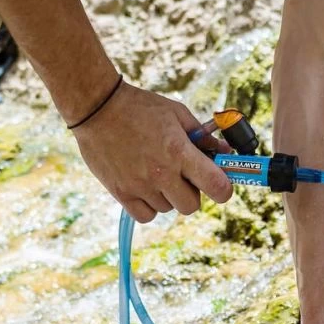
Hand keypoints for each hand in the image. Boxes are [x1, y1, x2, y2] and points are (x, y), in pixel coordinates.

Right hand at [72, 81, 232, 221]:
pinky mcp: (121, 193)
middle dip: (192, 192)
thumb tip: (226, 153)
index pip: (217, 186)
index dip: (223, 189)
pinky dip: (149, 206)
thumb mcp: (177, 114)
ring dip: (168, 196)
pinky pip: (146, 216)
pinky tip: (144, 186)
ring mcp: (140, 186)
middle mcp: (161, 174)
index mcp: (179, 152)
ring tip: (155, 172)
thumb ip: (203, 137)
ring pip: (168, 208)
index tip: (218, 183)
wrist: (97, 108)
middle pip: (191, 205)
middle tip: (182, 175)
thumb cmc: (140, 107)